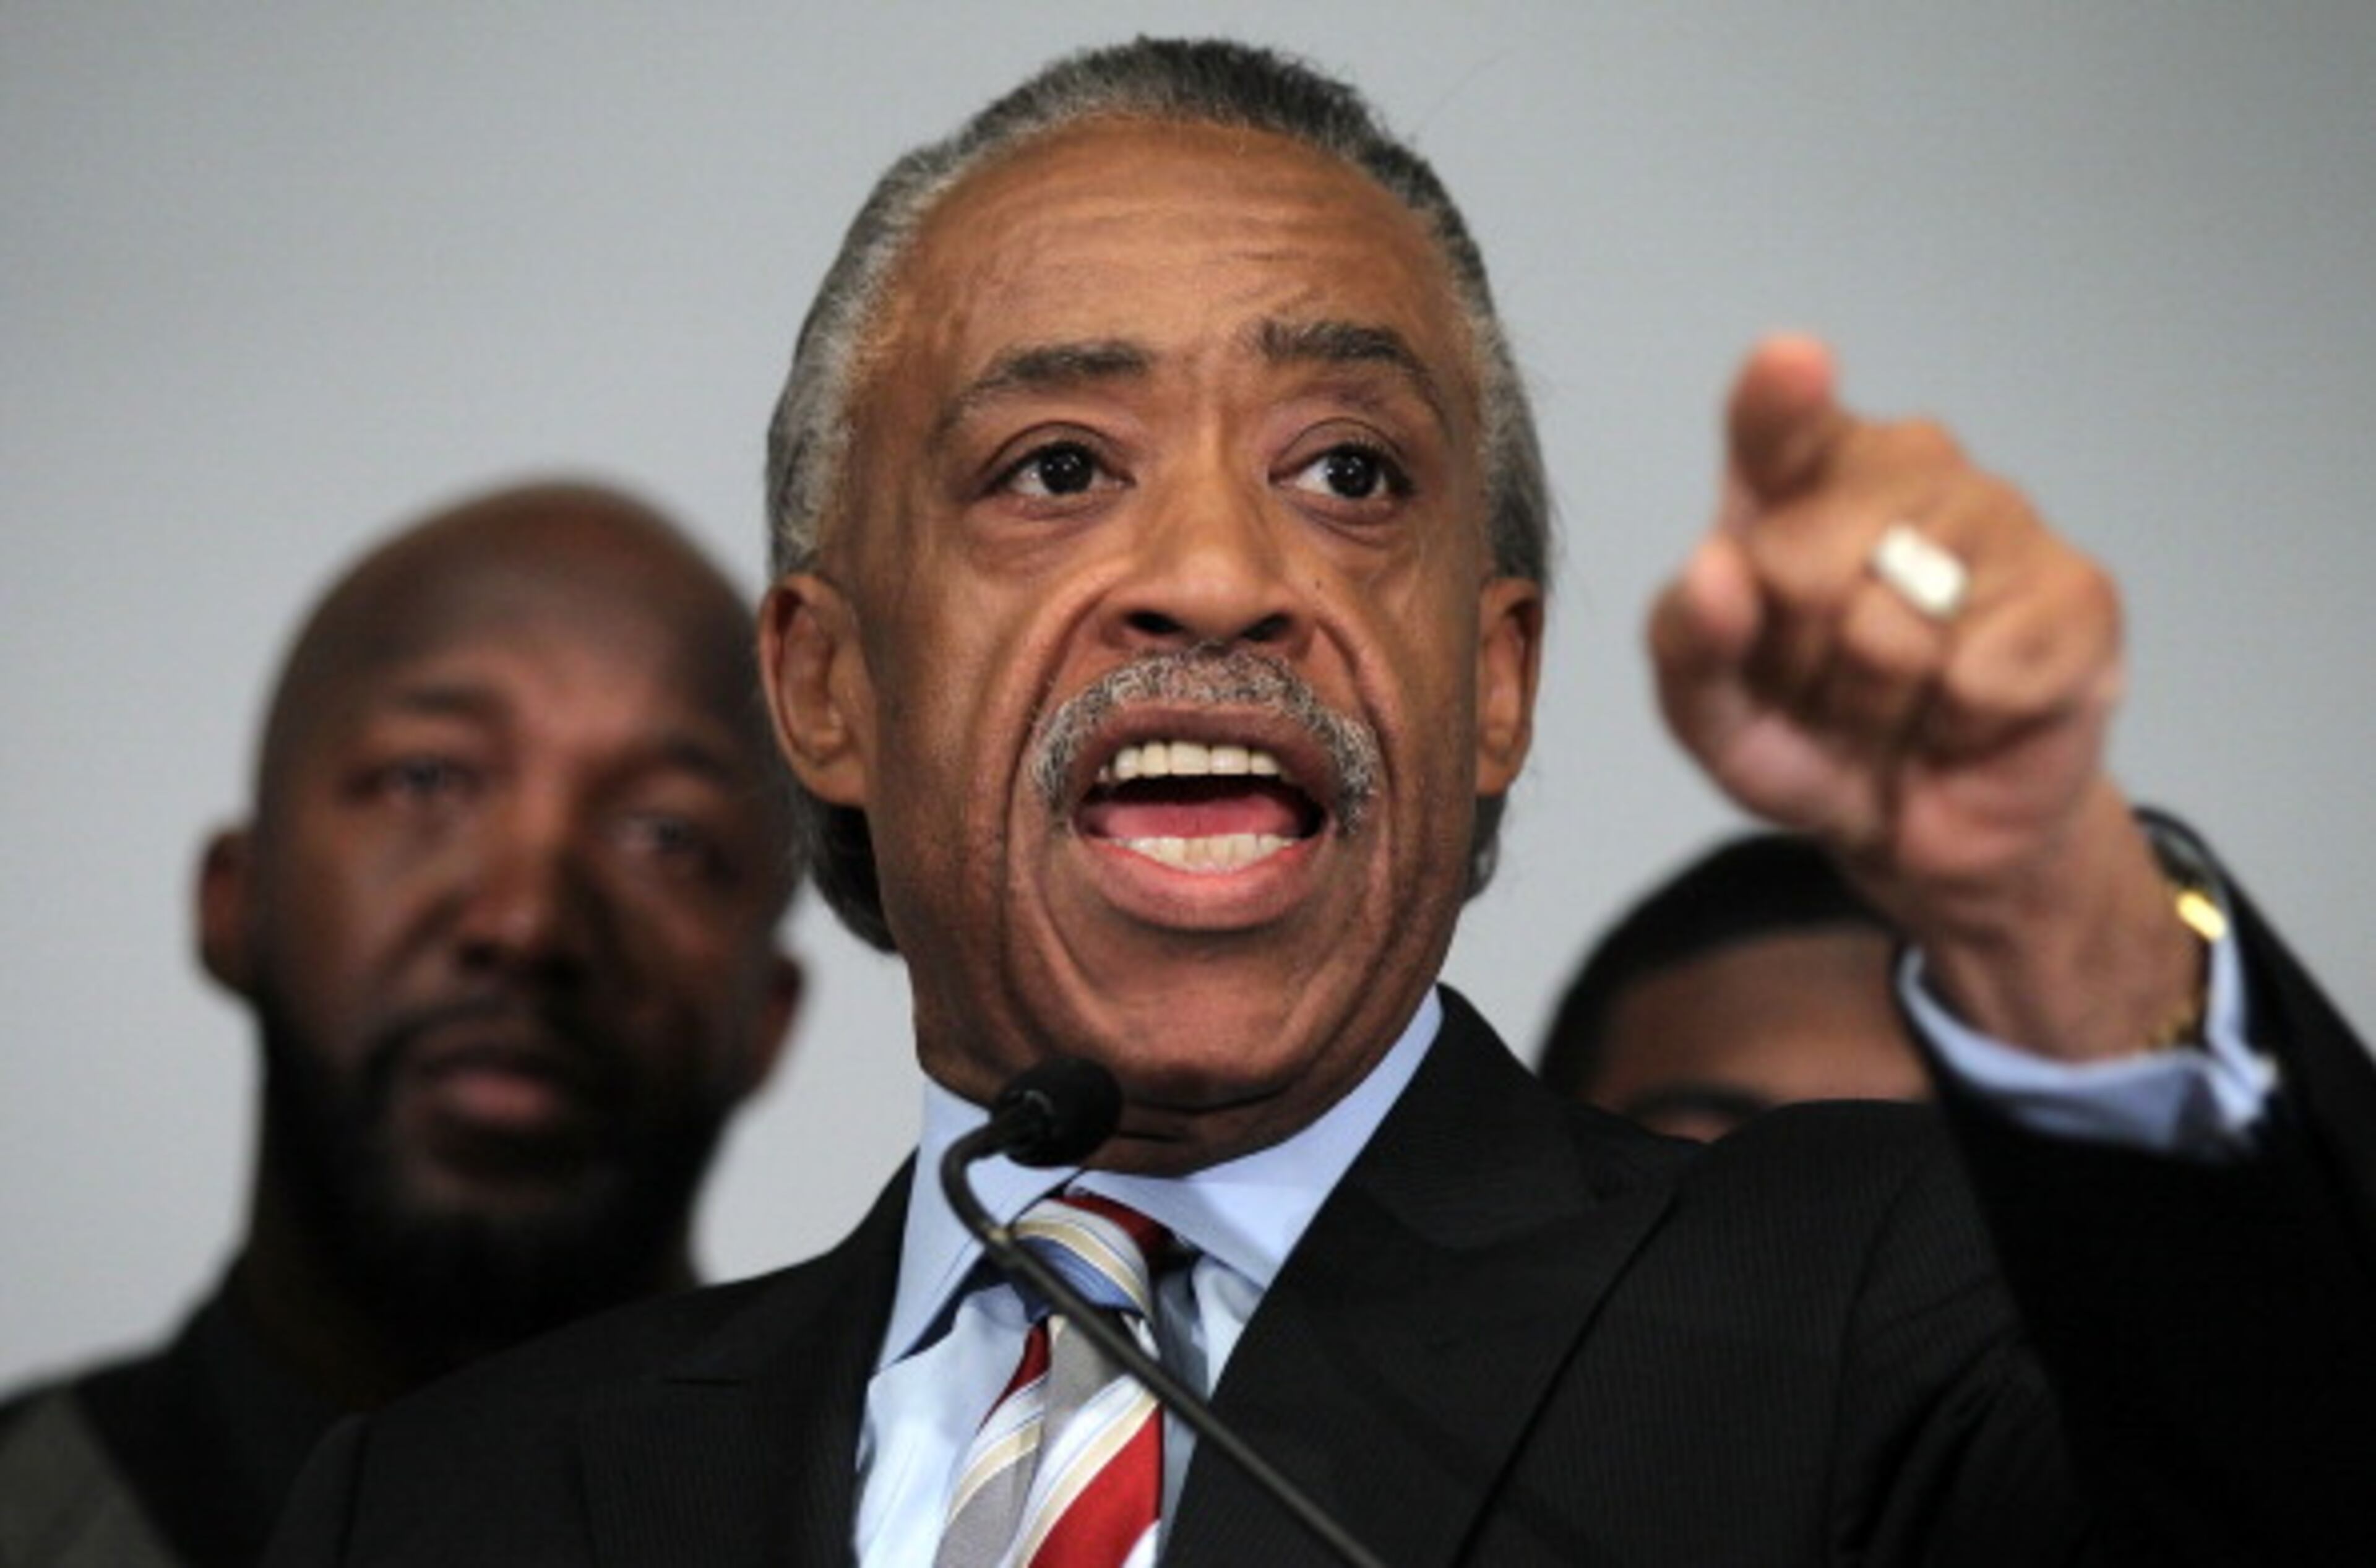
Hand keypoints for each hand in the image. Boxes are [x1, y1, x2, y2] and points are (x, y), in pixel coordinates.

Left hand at [1648, 335, 2195, 1059]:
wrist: (1915, 825)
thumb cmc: (1808, 734)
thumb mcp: (1713, 709)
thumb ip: (1686, 640)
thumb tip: (1713, 570)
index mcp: (1799, 475)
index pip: (1779, 420)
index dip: (1781, 398)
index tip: (1793, 366)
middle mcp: (1903, 469)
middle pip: (1803, 563)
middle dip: (1800, 660)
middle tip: (1827, 684)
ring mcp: (1999, 517)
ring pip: (1892, 627)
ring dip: (1876, 702)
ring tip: (1893, 702)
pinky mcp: (2077, 593)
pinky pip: (1980, 673)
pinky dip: (1956, 724)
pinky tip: (1965, 716)